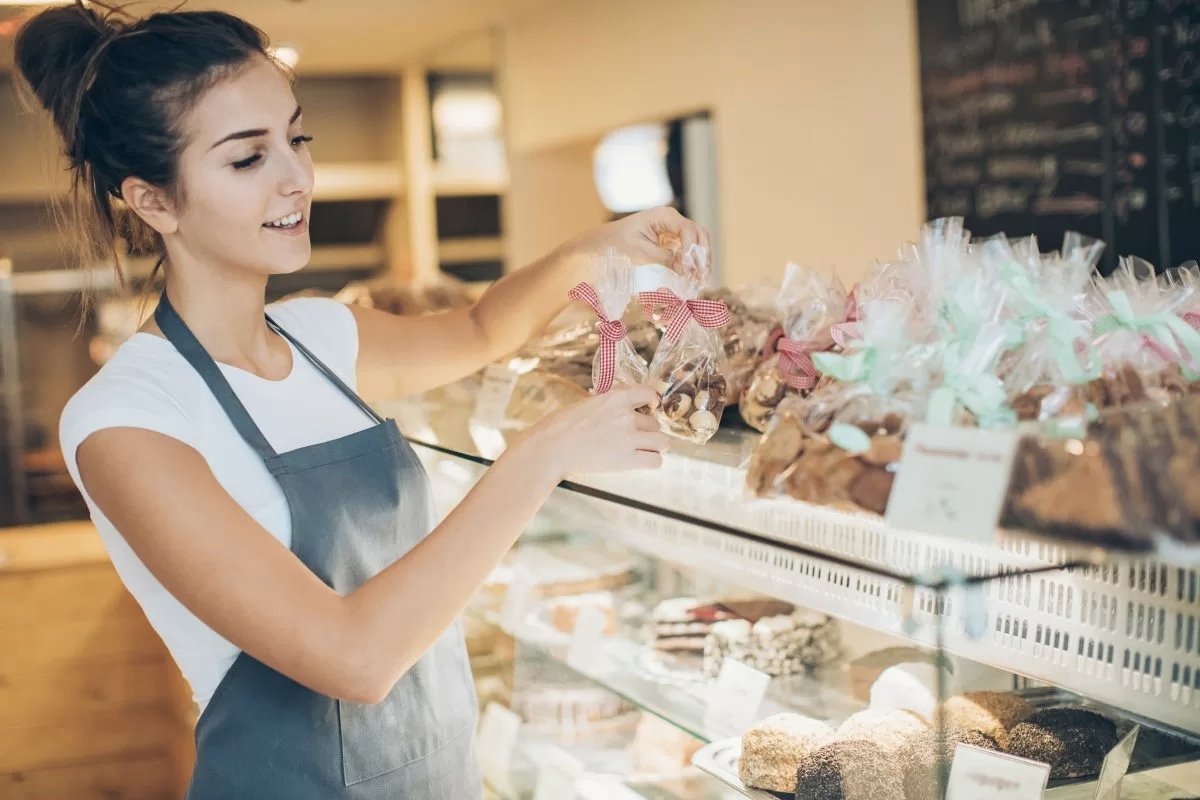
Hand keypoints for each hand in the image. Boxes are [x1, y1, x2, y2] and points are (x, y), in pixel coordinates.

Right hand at [513, 385, 669, 479]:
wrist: (551, 449)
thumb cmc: (560, 426)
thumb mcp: (586, 404)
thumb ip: (607, 405)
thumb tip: (620, 408)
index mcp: (615, 398)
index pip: (648, 393)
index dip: (652, 402)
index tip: (651, 408)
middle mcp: (626, 416)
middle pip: (654, 423)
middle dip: (648, 430)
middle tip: (637, 437)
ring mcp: (628, 439)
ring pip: (661, 442)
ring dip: (655, 446)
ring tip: (645, 450)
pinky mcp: (626, 460)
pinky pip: (655, 461)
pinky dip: (652, 461)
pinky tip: (642, 461)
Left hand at [561, 207, 711, 280]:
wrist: (601, 245)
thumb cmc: (616, 245)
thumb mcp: (641, 253)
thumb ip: (666, 259)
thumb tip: (687, 270)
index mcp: (664, 216)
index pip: (688, 231)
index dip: (692, 250)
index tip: (688, 269)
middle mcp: (671, 220)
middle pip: (698, 234)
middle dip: (703, 255)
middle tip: (703, 276)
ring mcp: (671, 230)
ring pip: (695, 243)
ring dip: (700, 260)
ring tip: (701, 280)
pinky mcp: (669, 242)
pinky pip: (686, 250)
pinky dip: (691, 263)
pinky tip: (693, 277)